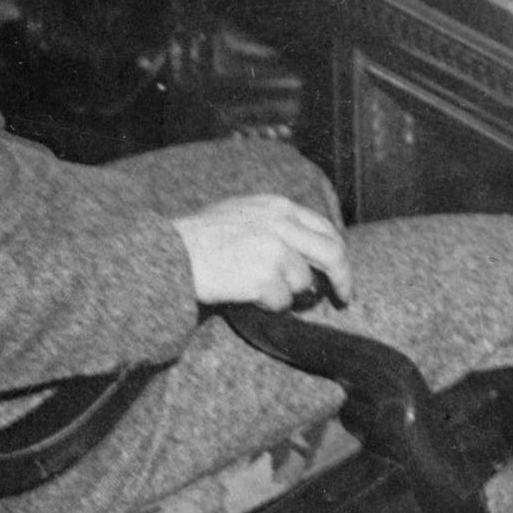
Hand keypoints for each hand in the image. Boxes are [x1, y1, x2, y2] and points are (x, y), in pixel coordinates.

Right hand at [173, 193, 346, 309]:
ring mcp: (274, 250)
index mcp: (278, 206)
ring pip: (302, 283)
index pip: (326, 229)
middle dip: (343, 279)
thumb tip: (308, 257)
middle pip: (332, 254)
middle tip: (342, 298)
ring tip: (256, 288)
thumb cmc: (200, 239)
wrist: (169, 254)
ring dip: (286, 294)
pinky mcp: (264, 277)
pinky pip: (282, 302)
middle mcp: (281, 224)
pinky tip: (246, 296)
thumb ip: (277, 225)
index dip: (339, 254)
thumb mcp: (243, 214)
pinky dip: (269, 305)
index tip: (341, 274)